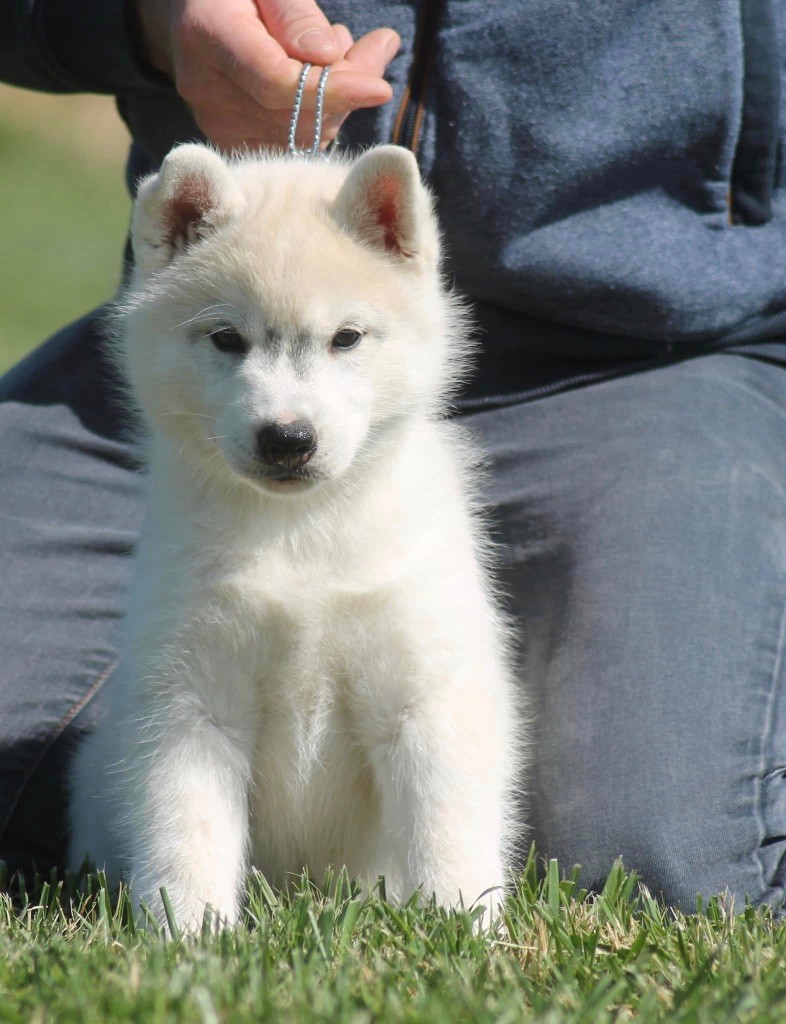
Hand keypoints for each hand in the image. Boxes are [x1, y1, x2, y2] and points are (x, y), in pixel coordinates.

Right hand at [135, 0, 399, 151]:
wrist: (192, 8)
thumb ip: (296, 13)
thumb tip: (328, 57)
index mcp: (206, 34)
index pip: (277, 84)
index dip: (332, 90)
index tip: (380, 87)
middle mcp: (204, 87)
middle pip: (293, 115)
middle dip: (346, 90)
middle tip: (379, 46)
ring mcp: (214, 120)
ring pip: (298, 135)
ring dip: (338, 101)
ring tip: (344, 52)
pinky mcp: (229, 140)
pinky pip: (291, 143)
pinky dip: (320, 116)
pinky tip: (322, 77)